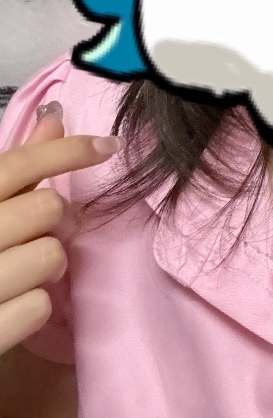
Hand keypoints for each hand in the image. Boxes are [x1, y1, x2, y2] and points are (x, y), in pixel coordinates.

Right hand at [0, 102, 120, 354]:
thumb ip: (15, 167)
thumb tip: (53, 119)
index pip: (16, 165)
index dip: (67, 150)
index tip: (107, 146)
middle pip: (46, 208)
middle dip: (59, 219)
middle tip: (48, 230)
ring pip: (51, 256)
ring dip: (49, 265)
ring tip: (23, 270)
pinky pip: (40, 306)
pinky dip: (34, 306)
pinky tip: (12, 303)